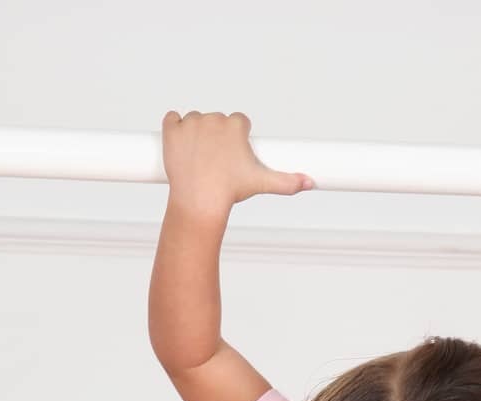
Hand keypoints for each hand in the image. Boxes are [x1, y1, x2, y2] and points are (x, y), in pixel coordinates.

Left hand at [161, 110, 314, 219]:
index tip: (233, 156)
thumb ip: (288, 181)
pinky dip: (174, 128)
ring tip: (200, 160)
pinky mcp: (171, 129)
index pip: (238, 122)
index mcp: (235, 124)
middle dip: (216, 138)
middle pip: (216, 122)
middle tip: (216, 163)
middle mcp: (213, 118)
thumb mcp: (262, 184)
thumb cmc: (230, 192)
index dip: (236, 140)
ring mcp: (191, 122)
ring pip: (195, 121)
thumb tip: (309, 183)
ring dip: (196, 135)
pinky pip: (171, 118)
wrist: (200, 201)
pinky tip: (181, 146)